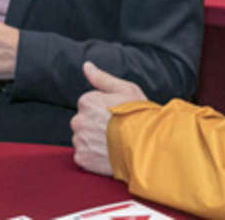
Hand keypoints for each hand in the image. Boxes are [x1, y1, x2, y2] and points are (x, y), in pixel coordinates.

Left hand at [71, 61, 146, 175]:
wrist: (145, 145)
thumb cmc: (138, 115)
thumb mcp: (125, 89)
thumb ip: (102, 78)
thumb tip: (86, 66)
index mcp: (87, 101)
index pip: (88, 104)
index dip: (103, 109)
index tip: (116, 115)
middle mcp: (79, 120)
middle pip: (83, 121)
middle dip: (95, 125)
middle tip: (115, 130)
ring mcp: (80, 140)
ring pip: (82, 139)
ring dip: (93, 141)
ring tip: (113, 143)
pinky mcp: (82, 158)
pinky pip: (83, 155)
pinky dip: (93, 156)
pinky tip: (108, 154)